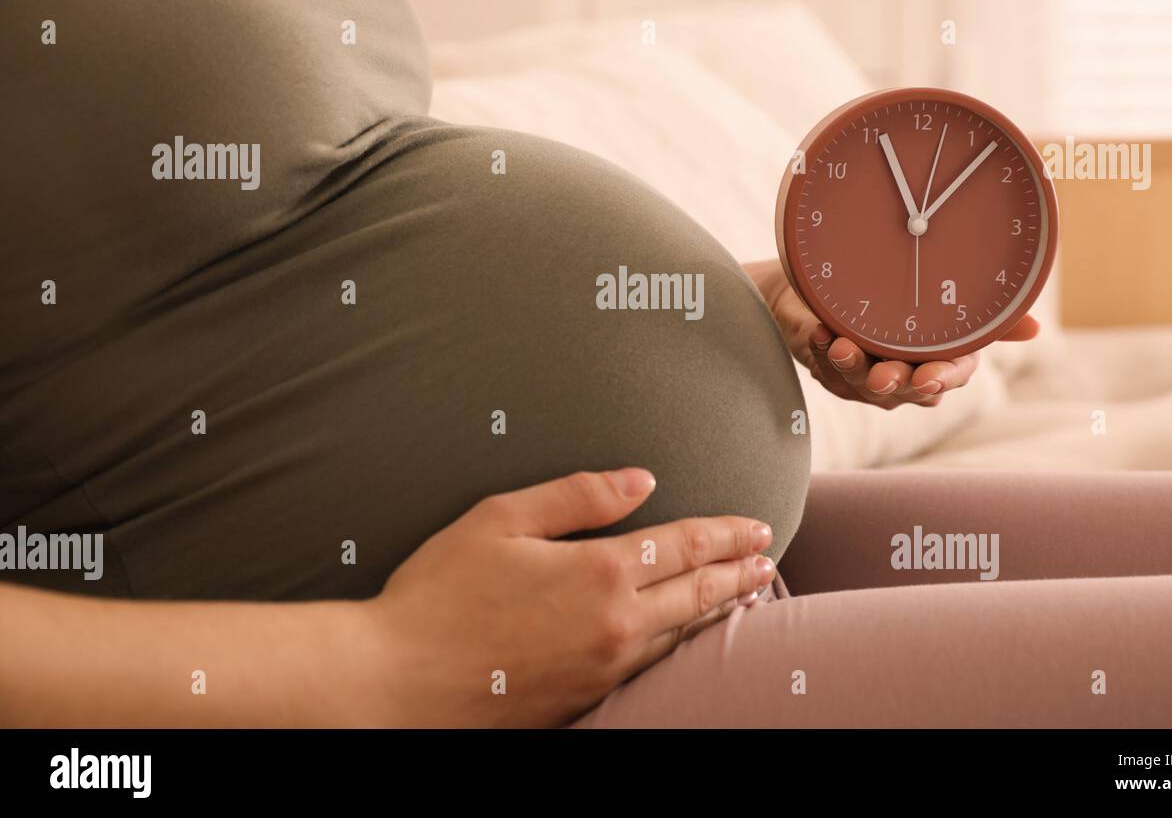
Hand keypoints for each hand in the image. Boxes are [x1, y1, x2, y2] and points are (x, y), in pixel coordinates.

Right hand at [366, 468, 775, 726]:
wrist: (398, 683)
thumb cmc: (438, 594)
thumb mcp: (500, 520)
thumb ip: (576, 495)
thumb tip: (641, 480)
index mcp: (597, 572)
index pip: (684, 545)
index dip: (726, 533)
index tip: (758, 525)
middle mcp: (615, 625)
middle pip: (697, 593)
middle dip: (737, 571)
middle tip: (767, 558)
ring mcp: (604, 669)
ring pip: (682, 634)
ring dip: (720, 610)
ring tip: (744, 594)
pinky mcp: (586, 699)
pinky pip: (654, 666)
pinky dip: (684, 644)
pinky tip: (688, 637)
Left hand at [746, 258, 1038, 409]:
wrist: (840, 287)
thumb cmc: (903, 296)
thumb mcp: (948, 303)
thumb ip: (991, 319)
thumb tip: (1035, 329)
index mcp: (940, 362)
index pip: (949, 377)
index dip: (941, 380)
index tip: (930, 378)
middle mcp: (906, 378)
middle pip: (903, 388)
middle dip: (892, 382)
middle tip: (882, 375)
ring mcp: (867, 380)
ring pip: (860, 383)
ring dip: (850, 365)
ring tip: (840, 345)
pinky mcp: (833, 373)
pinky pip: (825, 368)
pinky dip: (819, 350)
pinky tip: (818, 333)